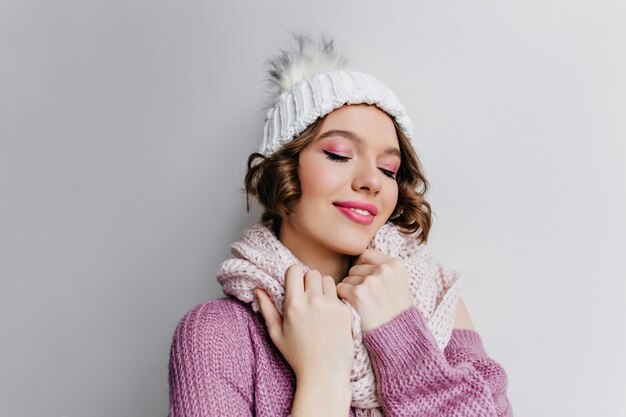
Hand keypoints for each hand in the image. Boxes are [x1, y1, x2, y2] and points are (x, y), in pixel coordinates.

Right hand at [254, 265, 353, 385]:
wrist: (325, 374)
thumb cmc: (298, 356)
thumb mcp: (276, 334)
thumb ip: (267, 308)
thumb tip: (257, 289)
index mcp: (294, 305)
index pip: (295, 270)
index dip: (294, 276)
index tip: (295, 285)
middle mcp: (313, 301)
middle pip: (312, 272)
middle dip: (309, 281)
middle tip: (308, 296)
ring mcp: (331, 305)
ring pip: (328, 280)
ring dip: (323, 288)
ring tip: (320, 305)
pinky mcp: (345, 311)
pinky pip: (339, 294)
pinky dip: (334, 300)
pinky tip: (330, 316)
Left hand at [336, 248, 412, 331]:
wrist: (397, 336)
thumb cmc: (398, 312)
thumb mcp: (400, 284)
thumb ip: (385, 269)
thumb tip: (363, 257)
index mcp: (395, 265)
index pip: (366, 255)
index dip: (364, 268)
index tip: (367, 280)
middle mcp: (383, 270)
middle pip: (355, 268)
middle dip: (356, 281)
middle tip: (367, 297)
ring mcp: (370, 281)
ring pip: (347, 279)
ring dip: (350, 290)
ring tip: (363, 304)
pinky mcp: (358, 294)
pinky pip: (340, 289)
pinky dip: (344, 298)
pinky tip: (355, 308)